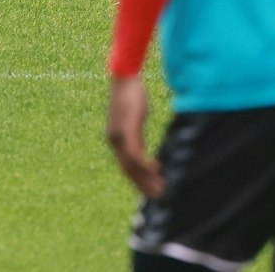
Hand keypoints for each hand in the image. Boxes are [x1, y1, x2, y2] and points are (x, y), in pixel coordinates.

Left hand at [106, 75, 163, 197]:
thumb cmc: (131, 96)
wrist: (124, 78)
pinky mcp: (126, 130)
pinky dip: (145, 164)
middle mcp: (114, 140)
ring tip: (160, 188)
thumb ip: (136, 136)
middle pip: (127, 170)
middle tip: (157, 196)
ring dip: (146, 179)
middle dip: (142, 185)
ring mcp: (118, 136)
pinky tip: (156, 169)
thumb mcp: (134, 120)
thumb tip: (142, 147)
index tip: (150, 189)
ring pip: (131, 165)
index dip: (137, 179)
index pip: (125, 166)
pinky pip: (135, 153)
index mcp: (115, 139)